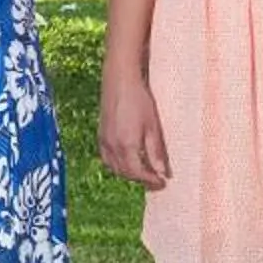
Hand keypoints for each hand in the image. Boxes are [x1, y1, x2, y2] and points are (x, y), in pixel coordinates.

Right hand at [98, 71, 170, 188]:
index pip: (138, 173)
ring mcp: (104, 141)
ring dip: (128, 174)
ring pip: (114, 168)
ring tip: (142, 172)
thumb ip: (155, 152)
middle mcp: (113, 147)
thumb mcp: (152, 127)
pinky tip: (125, 161)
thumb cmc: (139, 100)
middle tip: (154, 179)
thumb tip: (162, 172)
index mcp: (127, 145)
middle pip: (126, 173)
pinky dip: (116, 165)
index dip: (150, 180)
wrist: (120, 81)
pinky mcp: (100, 135)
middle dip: (140, 179)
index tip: (162, 182)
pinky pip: (106, 158)